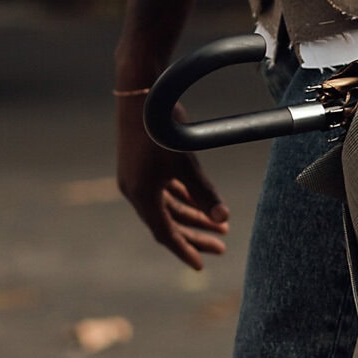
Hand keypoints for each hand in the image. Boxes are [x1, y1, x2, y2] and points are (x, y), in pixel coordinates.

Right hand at [116, 94, 229, 267]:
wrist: (139, 92)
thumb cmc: (163, 129)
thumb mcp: (186, 163)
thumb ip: (204, 192)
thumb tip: (222, 219)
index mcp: (141, 195)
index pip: (165, 233)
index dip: (184, 249)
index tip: (200, 265)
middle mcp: (135, 190)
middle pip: (168, 222)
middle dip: (195, 234)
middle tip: (222, 246)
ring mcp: (136, 177)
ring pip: (167, 206)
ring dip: (192, 215)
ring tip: (220, 224)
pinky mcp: (141, 164)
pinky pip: (162, 190)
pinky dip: (182, 197)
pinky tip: (198, 200)